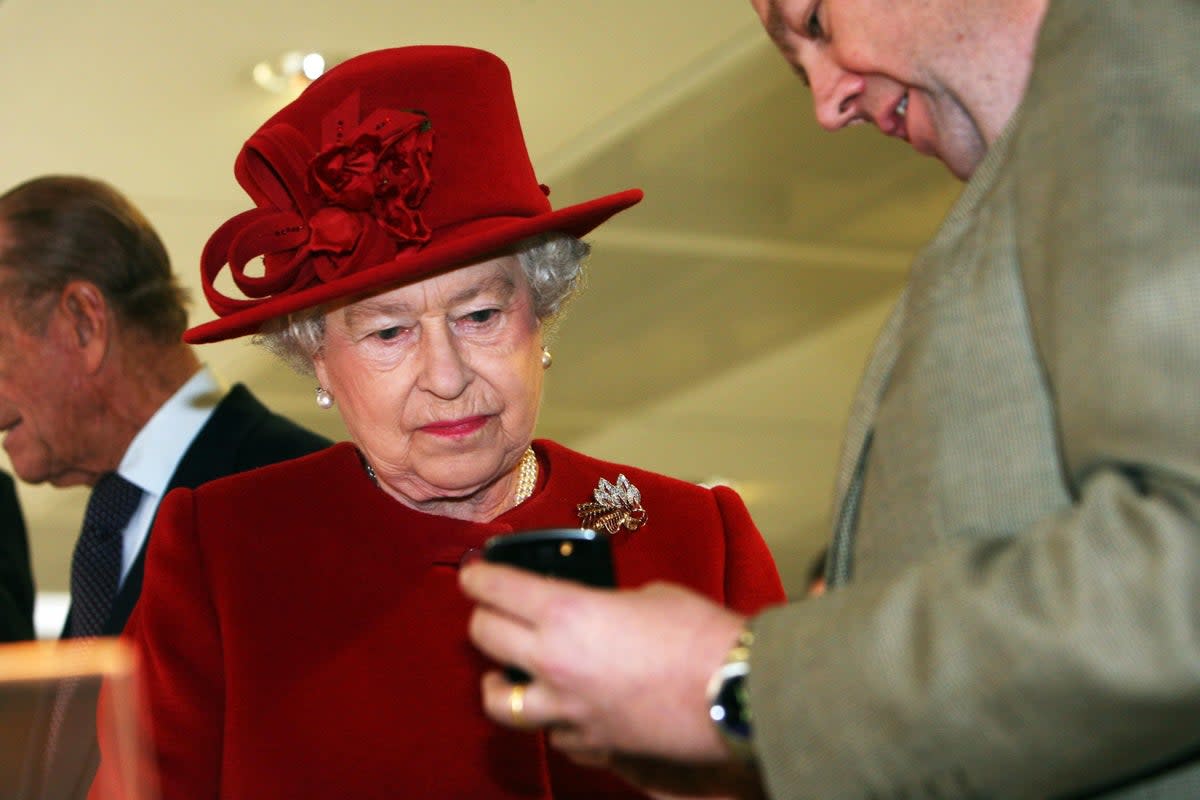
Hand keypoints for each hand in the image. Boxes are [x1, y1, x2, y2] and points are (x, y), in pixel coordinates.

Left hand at [460, 562, 748, 762]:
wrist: (733, 693)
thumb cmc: (699, 635)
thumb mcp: (649, 595)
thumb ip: (608, 603)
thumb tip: (601, 612)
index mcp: (565, 613)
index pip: (496, 589)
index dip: (478, 577)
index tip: (473, 574)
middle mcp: (554, 662)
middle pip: (485, 637)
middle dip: (483, 618)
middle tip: (492, 610)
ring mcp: (568, 709)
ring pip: (500, 700)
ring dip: (498, 681)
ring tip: (505, 674)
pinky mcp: (592, 742)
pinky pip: (551, 734)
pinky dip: (550, 719)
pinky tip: (562, 708)